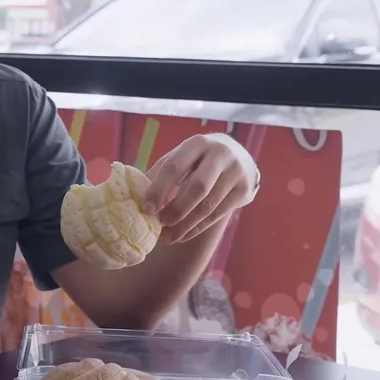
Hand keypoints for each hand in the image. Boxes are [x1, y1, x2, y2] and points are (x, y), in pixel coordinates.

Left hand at [141, 133, 258, 243]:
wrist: (239, 156)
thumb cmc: (199, 158)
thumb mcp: (182, 156)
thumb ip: (162, 171)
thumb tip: (135, 194)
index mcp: (197, 143)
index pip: (175, 167)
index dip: (159, 189)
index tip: (146, 208)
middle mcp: (220, 155)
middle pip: (197, 187)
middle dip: (175, 209)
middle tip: (159, 224)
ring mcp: (236, 172)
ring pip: (208, 205)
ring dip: (185, 225)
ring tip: (167, 237)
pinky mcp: (244, 190)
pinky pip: (218, 215)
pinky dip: (197, 228)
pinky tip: (182, 235)